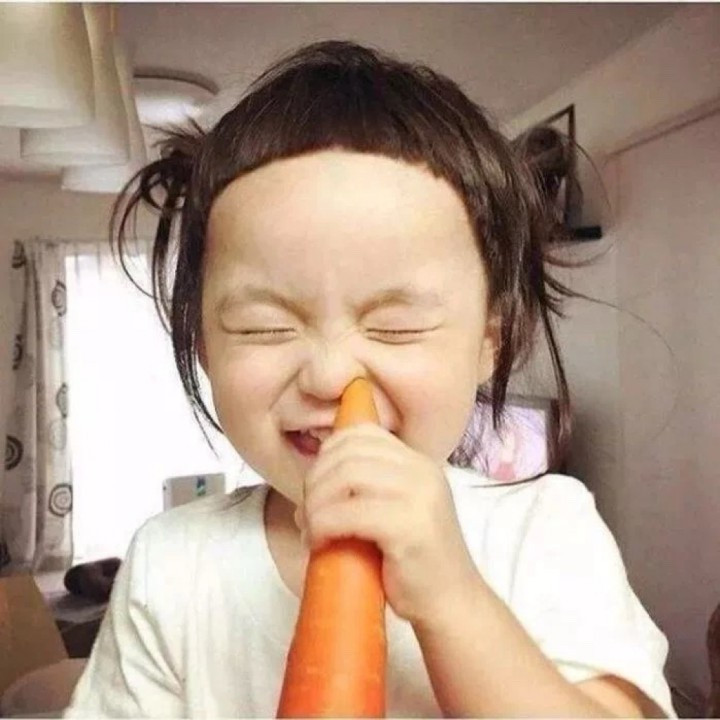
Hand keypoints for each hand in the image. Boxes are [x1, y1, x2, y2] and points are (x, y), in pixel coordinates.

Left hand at [294, 423, 479, 625]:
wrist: (452, 605)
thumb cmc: (415, 563)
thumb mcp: (397, 511)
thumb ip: (368, 489)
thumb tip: (311, 484)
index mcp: (419, 464)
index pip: (363, 433)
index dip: (329, 453)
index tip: (316, 484)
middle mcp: (422, 472)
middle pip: (349, 453)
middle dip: (316, 480)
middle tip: (306, 512)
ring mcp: (419, 497)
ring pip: (347, 477)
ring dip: (317, 503)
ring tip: (311, 528)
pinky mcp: (409, 527)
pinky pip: (350, 513)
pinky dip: (324, 524)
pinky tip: (320, 543)